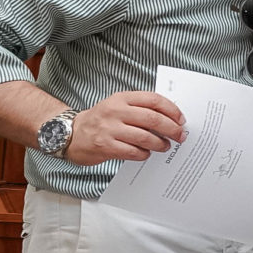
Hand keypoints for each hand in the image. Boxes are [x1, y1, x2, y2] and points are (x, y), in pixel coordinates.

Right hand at [65, 91, 185, 164]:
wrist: (71, 134)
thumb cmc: (101, 120)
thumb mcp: (118, 106)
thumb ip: (140, 108)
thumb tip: (171, 118)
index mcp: (122, 98)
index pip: (154, 100)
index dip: (172, 110)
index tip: (181, 119)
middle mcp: (115, 111)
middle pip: (153, 119)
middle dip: (172, 129)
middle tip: (180, 136)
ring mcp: (109, 129)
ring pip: (145, 137)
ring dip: (160, 144)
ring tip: (165, 146)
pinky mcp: (105, 146)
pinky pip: (133, 152)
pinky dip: (144, 154)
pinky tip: (146, 153)